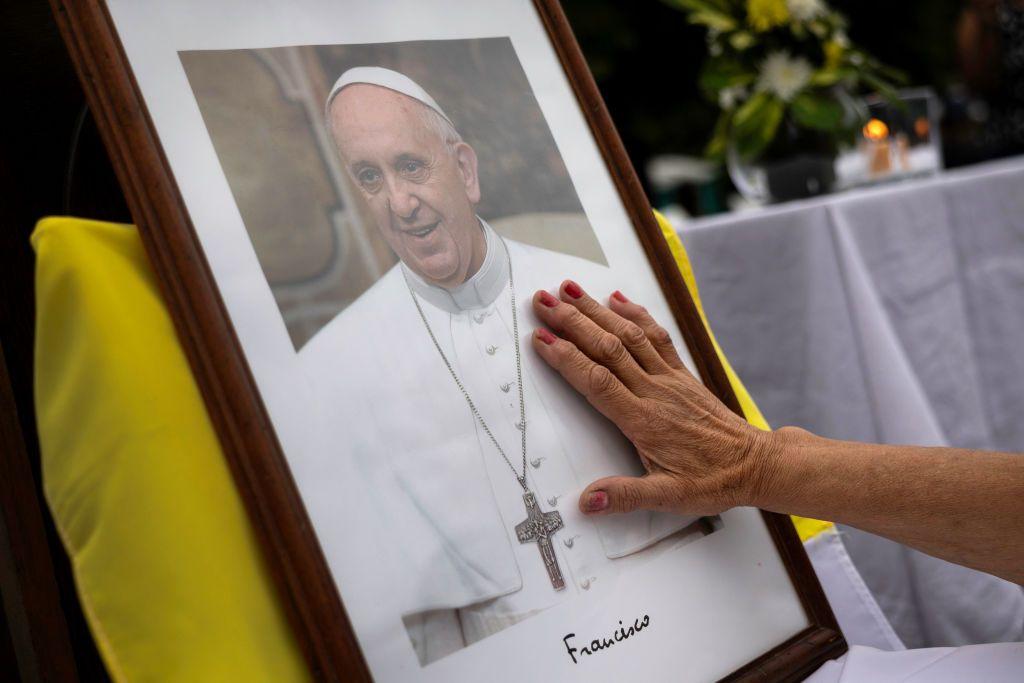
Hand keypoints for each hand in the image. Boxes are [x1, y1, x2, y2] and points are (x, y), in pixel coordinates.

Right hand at [530, 280, 776, 516]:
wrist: (755, 463)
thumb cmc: (713, 480)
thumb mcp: (669, 497)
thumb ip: (626, 496)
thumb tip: (588, 501)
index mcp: (644, 421)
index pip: (597, 381)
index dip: (567, 358)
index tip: (541, 339)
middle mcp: (655, 392)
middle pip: (607, 348)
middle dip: (573, 322)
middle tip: (543, 302)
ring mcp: (669, 378)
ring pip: (628, 335)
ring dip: (597, 310)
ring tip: (570, 290)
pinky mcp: (681, 374)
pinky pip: (656, 336)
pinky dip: (635, 313)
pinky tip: (618, 299)